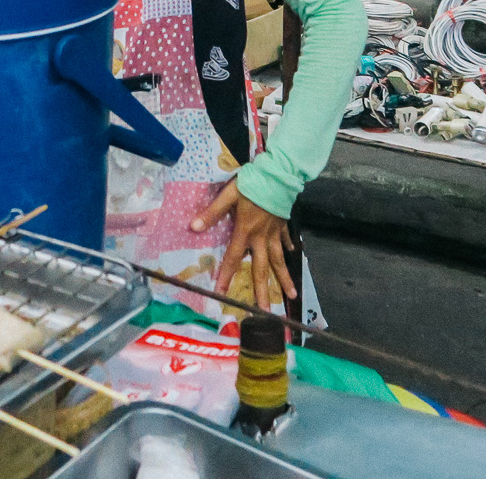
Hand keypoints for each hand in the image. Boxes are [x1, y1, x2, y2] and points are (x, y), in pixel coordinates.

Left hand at [192, 179, 296, 308]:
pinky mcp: (283, 224)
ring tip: (291, 295)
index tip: (222, 294)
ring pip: (279, 260)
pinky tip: (292, 255)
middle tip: (265, 311)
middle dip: (263, 290)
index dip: (226, 276)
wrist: (278, 175)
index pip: (233, 258)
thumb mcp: (228, 195)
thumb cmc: (252, 183)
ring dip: (284, 278)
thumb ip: (212, 212)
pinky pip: (286, 240)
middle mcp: (261, 238)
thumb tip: (193, 227)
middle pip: (261, 268)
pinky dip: (289, 248)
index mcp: (245, 232)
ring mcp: (275, 232)